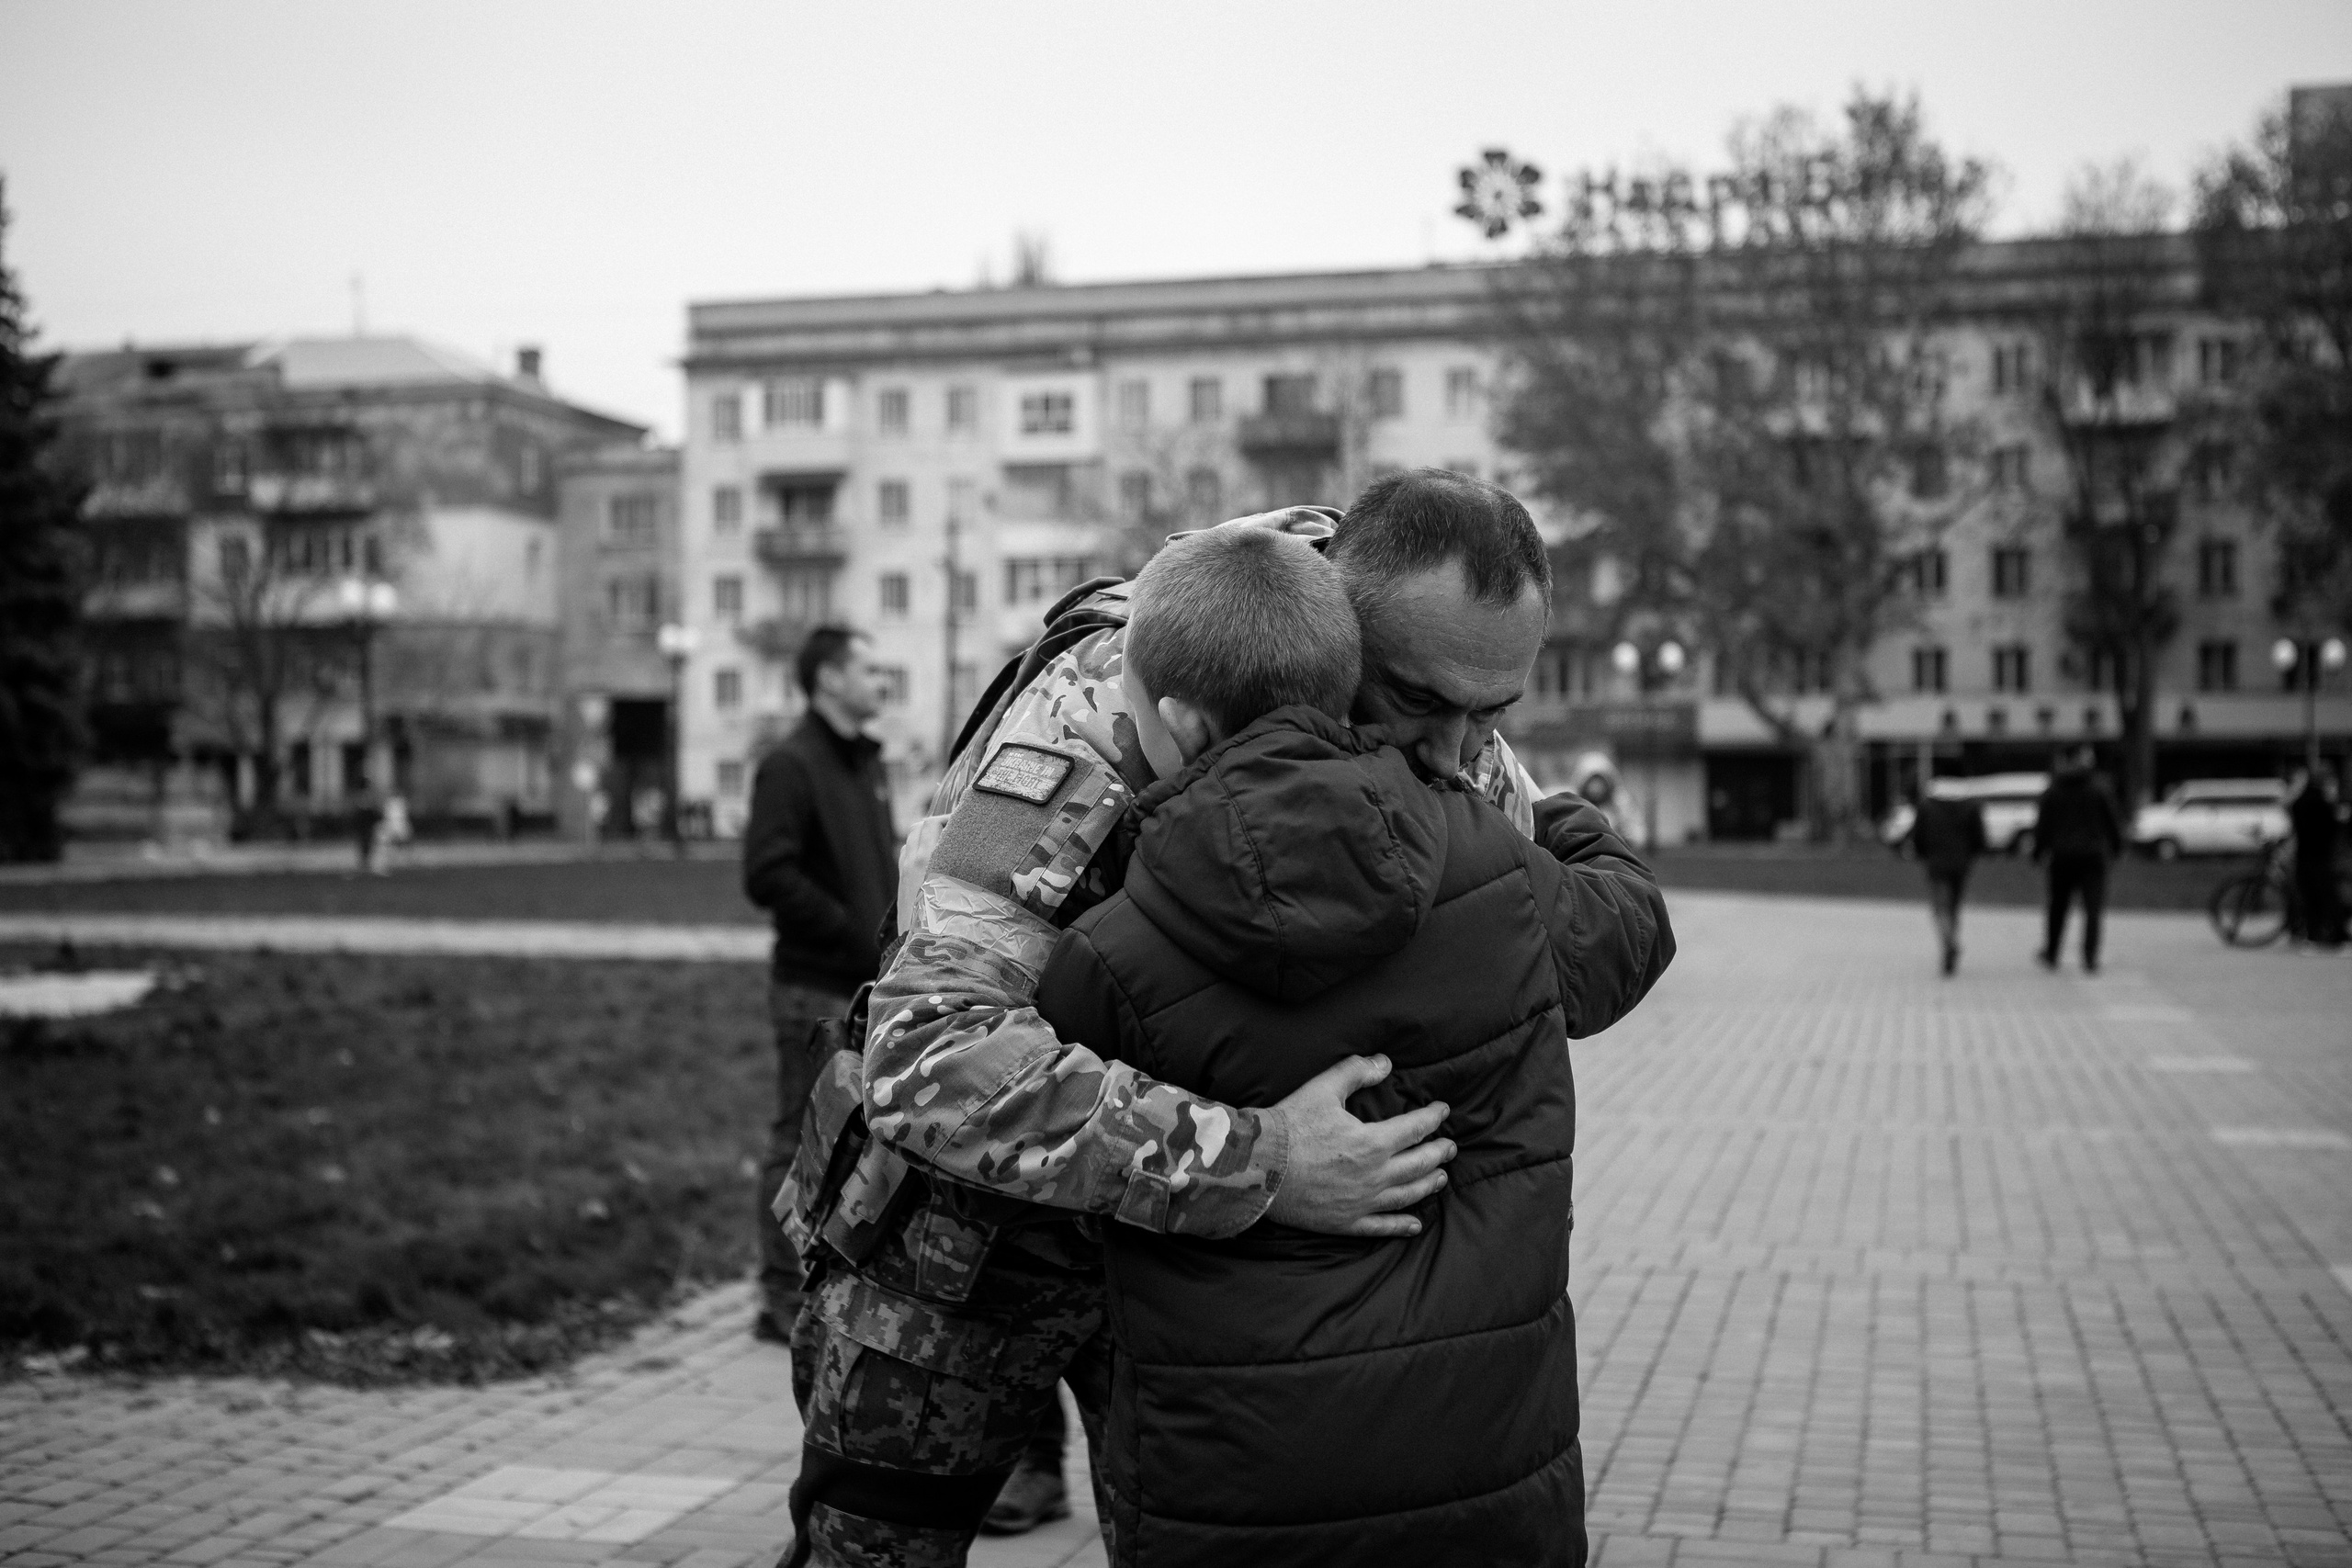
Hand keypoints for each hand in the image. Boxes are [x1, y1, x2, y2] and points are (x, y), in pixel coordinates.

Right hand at [1264, 1055, 1453, 1237]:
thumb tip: (1385, 1063)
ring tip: (1440, 1178)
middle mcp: (1375, 1176)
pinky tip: (1414, 1224)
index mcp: (1372, 1142)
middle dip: (1439, 1153)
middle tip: (1450, 1146)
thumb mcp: (1323, 1089)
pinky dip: (1401, 1225)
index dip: (1433, 1117)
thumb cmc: (1290, 1125)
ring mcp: (1362, 1202)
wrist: (1258, 1166)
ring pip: (1407, 1195)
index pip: (1415, 1128)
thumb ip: (1356, 1072)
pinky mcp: (1346, 1221)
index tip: (1443, 1110)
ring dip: (1428, 1184)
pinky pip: (1381, 1226)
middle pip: (1419, 1164)